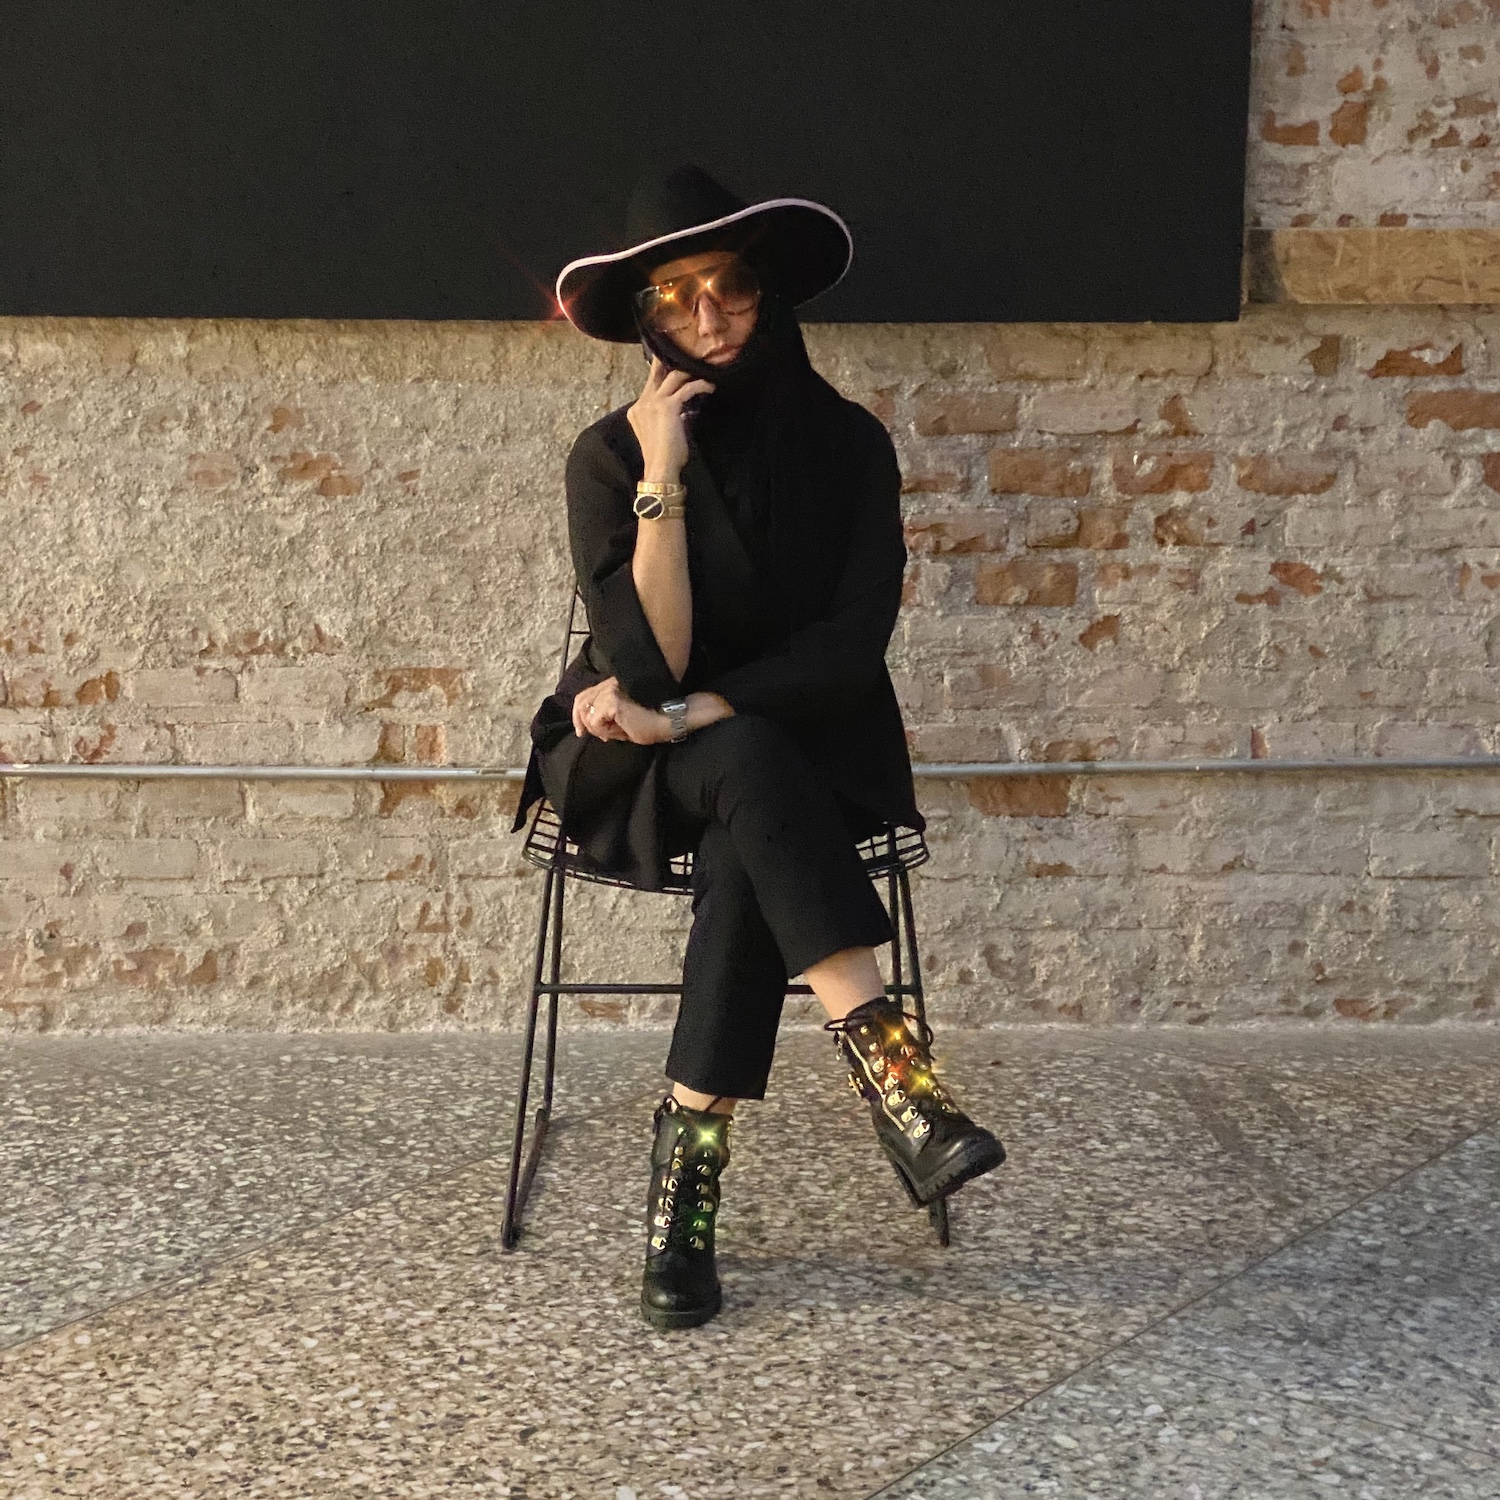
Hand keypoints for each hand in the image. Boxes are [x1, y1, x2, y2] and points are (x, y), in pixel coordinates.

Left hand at [572, 677, 671, 745]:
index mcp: (611, 686)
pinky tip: (619, 730)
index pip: (585, 695)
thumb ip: (606, 718)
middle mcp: (608, 685)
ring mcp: (609, 690)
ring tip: (615, 732)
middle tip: (586, 735)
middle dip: (581, 721)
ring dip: (598, 728)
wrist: (669, 721)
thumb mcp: (622, 721)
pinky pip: (595, 721)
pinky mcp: (612, 700)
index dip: (578, 714)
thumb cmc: (651, 723)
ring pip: (587, 714)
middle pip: (581, 701)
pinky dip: (604, 730)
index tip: (581, 731)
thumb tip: (590, 727)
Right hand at [626, 357, 714, 479]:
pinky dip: (700, 385)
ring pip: (673, 376)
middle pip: (657, 372)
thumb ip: (670, 417)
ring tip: (705, 374)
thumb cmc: (665, 456)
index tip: (676, 364)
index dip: (663, 371)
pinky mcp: (667, 406)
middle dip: (672, 360)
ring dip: (691, 374)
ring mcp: (653, 402)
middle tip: (690, 354)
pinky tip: (710, 387)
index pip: (650, 383)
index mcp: (637, 409)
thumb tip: (685, 410)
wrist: (661, 468)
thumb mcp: (664, 432)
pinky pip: (687, 388)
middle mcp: (642, 402)